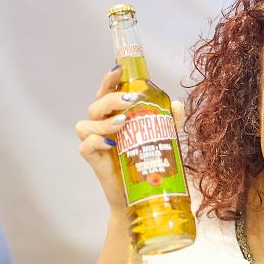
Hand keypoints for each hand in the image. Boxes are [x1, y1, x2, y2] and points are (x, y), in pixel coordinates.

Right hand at [74, 66, 186, 210]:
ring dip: (104, 120)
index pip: (108, 93)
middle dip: (112, 99)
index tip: (119, 69)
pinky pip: (85, 145)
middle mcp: (103, 127)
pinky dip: (95, 141)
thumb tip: (177, 104)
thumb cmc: (149, 161)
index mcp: (116, 116)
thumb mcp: (165, 137)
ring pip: (87, 123)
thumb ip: (170, 120)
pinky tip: (111, 143)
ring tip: (124, 123)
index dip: (110, 79)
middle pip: (96, 104)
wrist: (143, 194)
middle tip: (132, 101)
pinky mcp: (94, 161)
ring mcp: (97, 143)